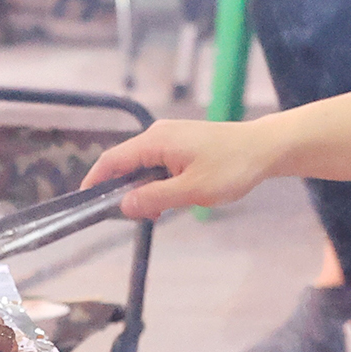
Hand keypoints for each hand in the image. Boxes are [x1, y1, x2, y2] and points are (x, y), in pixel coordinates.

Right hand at [83, 118, 279, 216]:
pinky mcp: (182, 143)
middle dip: (125, 191)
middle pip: (126, 163)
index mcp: (155, 141)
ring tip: (160, 211)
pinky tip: (173, 198)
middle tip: (137, 217)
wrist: (264, 148)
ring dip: (145, 189)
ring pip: (143, 166)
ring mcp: (171, 137)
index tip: (85, 203)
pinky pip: (158, 163)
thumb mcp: (192, 190)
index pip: (112, 160)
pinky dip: (158, 182)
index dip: (95, 181)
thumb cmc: (231, 168)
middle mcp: (158, 134)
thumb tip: (123, 204)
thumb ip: (154, 198)